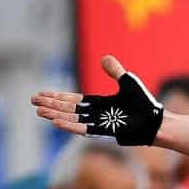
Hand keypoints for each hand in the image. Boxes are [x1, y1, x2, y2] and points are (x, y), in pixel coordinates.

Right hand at [32, 55, 164, 145]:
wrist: (155, 120)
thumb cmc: (144, 104)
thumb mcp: (127, 82)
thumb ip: (115, 71)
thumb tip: (104, 57)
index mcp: (99, 104)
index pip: (73, 101)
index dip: (58, 97)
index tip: (42, 94)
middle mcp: (96, 115)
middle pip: (68, 109)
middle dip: (51, 105)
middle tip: (33, 101)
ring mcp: (98, 124)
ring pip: (71, 119)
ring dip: (55, 114)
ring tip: (38, 111)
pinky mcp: (103, 131)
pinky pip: (82, 129)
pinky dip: (69, 125)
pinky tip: (55, 122)